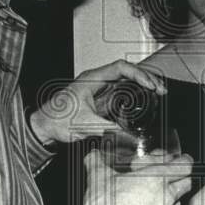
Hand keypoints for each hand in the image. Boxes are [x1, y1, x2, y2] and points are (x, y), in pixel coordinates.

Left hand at [28, 60, 165, 145]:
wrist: (43, 128)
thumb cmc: (56, 121)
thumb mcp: (85, 126)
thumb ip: (109, 130)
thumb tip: (130, 136)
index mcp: (91, 79)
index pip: (120, 68)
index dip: (139, 75)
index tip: (151, 86)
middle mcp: (96, 81)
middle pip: (126, 72)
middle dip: (146, 78)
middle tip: (161, 89)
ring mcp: (98, 90)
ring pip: (125, 81)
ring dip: (142, 85)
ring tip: (158, 92)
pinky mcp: (100, 100)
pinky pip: (121, 92)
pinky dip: (135, 94)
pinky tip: (145, 100)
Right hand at [81, 147, 192, 204]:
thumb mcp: (97, 177)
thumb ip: (96, 161)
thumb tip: (93, 156)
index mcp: (155, 179)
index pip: (184, 166)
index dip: (183, 161)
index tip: (180, 160)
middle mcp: (165, 198)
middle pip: (186, 184)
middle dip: (180, 178)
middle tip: (168, 176)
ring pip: (178, 203)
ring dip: (171, 197)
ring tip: (155, 196)